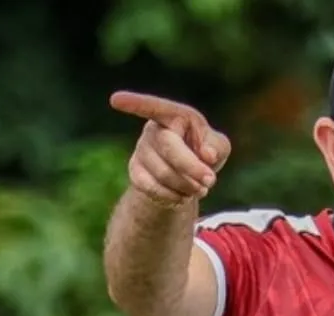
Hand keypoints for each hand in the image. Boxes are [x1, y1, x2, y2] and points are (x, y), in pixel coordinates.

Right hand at [109, 91, 231, 207]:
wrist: (188, 178)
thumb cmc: (204, 153)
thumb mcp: (218, 146)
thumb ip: (216, 146)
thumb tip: (207, 155)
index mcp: (173, 116)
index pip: (154, 107)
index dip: (136, 104)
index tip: (115, 100)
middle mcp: (153, 130)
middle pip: (169, 147)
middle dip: (192, 167)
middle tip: (210, 180)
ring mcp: (141, 151)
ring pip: (163, 172)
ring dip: (187, 186)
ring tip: (201, 189)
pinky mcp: (136, 172)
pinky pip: (152, 188)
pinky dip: (173, 196)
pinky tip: (183, 196)